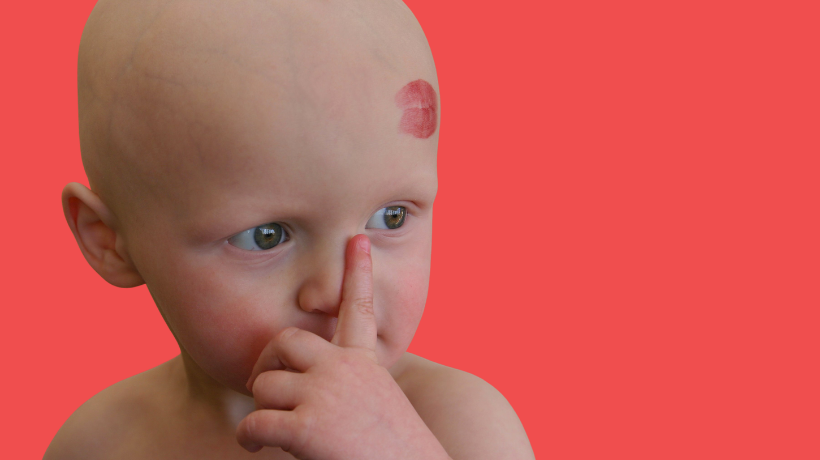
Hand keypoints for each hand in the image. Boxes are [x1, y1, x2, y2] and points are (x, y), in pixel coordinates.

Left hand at [236, 234, 450, 459]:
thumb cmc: (395, 453)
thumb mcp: (379, 405)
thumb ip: (352, 385)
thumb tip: (315, 393)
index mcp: (365, 364)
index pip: (360, 309)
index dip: (359, 271)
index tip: (358, 239)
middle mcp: (344, 369)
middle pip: (286, 341)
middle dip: (267, 362)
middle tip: (264, 386)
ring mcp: (325, 394)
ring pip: (265, 385)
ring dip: (260, 408)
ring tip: (264, 432)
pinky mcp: (307, 426)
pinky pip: (256, 421)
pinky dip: (249, 436)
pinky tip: (256, 446)